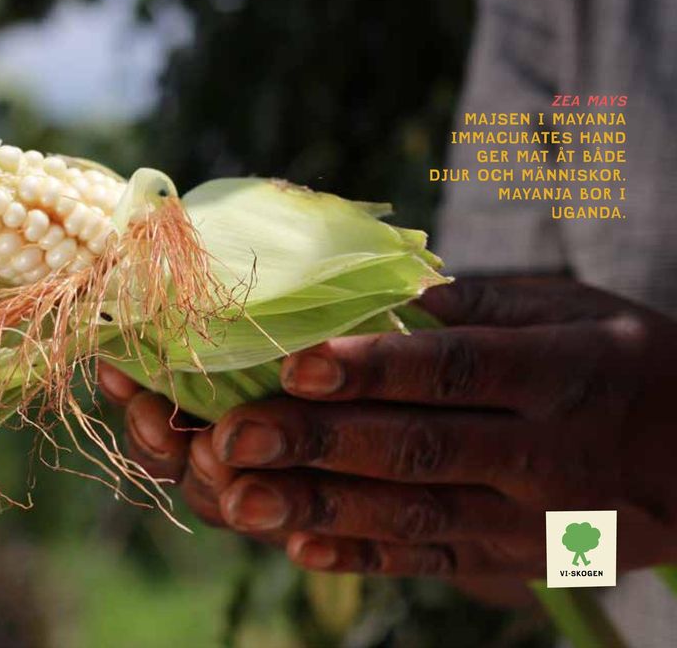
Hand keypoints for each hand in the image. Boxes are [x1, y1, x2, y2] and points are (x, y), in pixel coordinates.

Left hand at [101, 278, 676, 579]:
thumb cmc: (630, 361)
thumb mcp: (578, 311)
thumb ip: (485, 307)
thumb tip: (388, 298)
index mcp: (563, 371)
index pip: (455, 370)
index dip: (373, 369)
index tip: (292, 365)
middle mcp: (546, 450)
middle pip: (419, 447)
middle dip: (318, 444)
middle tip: (230, 435)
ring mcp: (534, 517)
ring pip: (415, 515)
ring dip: (320, 508)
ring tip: (239, 497)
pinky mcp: (521, 558)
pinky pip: (436, 561)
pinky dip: (366, 558)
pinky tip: (300, 549)